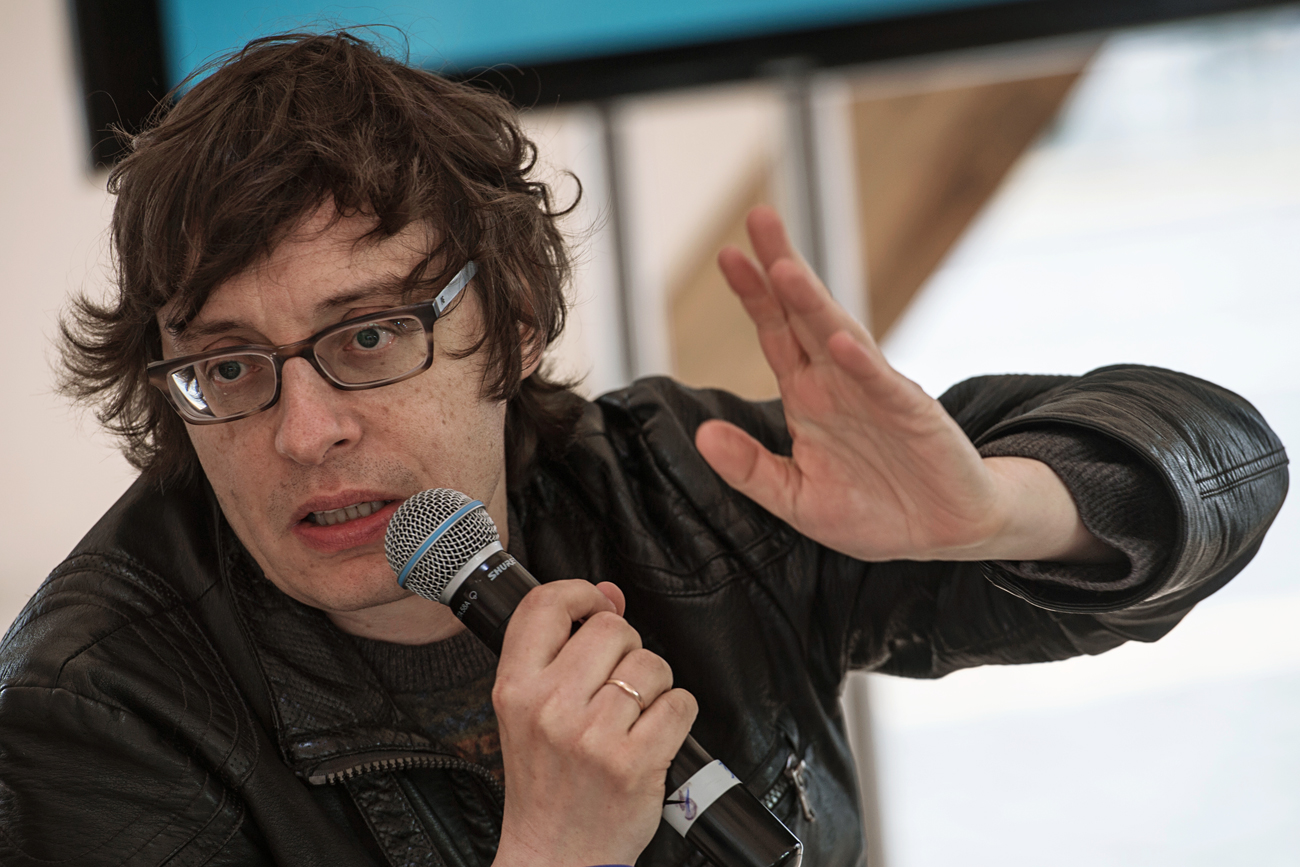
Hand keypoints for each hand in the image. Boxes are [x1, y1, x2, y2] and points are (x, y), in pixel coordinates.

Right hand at [491, 580, 697, 866]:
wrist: (554, 855)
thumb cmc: (545, 784)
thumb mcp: (530, 712)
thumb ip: (564, 650)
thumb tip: (610, 595)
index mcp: (514, 689)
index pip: (545, 605)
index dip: (581, 593)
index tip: (599, 606)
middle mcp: (549, 707)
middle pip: (612, 628)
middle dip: (627, 649)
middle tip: (617, 684)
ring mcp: (592, 736)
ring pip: (651, 665)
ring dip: (655, 686)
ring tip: (634, 717)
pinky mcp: (633, 762)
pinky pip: (680, 703)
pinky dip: (677, 715)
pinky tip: (654, 735)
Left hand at [695, 206, 1115, 562]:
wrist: (944, 532)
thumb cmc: (873, 510)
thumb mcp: (796, 499)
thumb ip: (750, 470)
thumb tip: (703, 437)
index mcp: (810, 398)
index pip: (776, 334)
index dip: (754, 296)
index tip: (729, 256)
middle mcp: (840, 383)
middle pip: (804, 315)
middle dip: (781, 267)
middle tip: (758, 219)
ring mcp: (877, 393)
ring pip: (841, 337)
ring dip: (814, 304)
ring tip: (785, 270)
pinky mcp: (912, 416)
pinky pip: (883, 386)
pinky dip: (862, 364)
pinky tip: (840, 342)